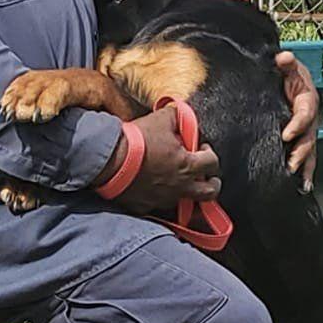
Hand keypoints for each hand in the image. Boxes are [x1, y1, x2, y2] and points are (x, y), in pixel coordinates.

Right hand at [95, 104, 220, 213]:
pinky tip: (154, 187)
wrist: (109, 160)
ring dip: (186, 190)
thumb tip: (182, 115)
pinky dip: (160, 197)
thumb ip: (177, 117)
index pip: (213, 163)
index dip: (210, 154)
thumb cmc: (137, 140)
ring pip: (185, 201)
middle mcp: (180, 186)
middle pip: (209, 193)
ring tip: (178, 180)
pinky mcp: (146, 207)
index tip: (201, 148)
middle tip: (206, 176)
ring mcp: (164, 199)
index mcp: (187, 165)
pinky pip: (159, 205)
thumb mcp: (161, 119)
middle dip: (212, 184)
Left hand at [276, 50, 318, 188]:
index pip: (305, 113)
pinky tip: (303, 186)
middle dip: (301, 153)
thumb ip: (285, 63)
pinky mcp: (302, 139)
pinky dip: (306, 172)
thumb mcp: (286, 65)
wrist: (287, 78)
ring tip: (300, 182)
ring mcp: (308, 130)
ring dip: (305, 167)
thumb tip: (283, 58)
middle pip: (309, 137)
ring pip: (310, 151)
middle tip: (291, 164)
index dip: (297, 125)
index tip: (286, 135)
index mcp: (308, 99)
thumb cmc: (287, 72)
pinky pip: (306, 157)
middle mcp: (311, 117)